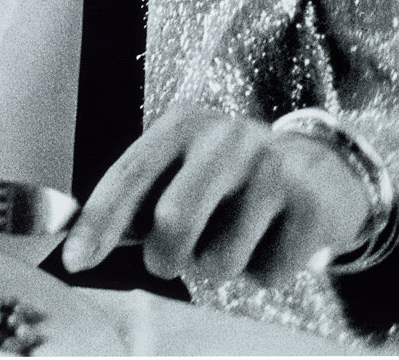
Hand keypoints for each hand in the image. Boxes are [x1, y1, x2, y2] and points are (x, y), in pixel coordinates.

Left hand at [62, 105, 373, 286]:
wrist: (324, 171)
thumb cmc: (232, 179)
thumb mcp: (184, 169)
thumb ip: (137, 200)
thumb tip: (77, 239)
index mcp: (183, 125)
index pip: (130, 175)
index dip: (98, 222)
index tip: (74, 261)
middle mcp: (227, 137)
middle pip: (173, 221)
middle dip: (165, 258)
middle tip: (171, 260)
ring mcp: (273, 168)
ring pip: (221, 260)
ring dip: (218, 269)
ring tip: (235, 240)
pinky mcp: (311, 204)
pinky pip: (267, 274)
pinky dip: (262, 274)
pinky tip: (273, 241)